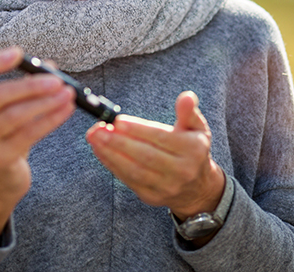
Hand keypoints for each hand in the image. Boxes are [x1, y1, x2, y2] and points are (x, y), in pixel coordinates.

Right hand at [0, 47, 74, 242]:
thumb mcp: (11, 109)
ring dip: (45, 103)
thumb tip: (50, 67)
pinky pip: (27, 136)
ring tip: (67, 94)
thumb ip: (27, 85)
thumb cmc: (7, 135)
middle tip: (58, 80)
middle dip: (31, 85)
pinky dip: (49, 121)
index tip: (19, 53)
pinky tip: (65, 111)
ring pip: (14, 116)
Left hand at [86, 91, 224, 220]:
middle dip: (119, 142)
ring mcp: (166, 187)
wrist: (198, 188)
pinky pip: (128, 180)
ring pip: (134, 170)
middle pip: (145, 156)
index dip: (138, 129)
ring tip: (95, 138)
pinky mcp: (151, 196)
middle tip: (98, 129)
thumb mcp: (197, 128)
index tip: (118, 120)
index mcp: (193, 150)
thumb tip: (186, 97)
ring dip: (111, 154)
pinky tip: (100, 151)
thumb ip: (189, 112)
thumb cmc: (192, 149)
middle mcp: (182, 171)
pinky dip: (112, 165)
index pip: (161, 138)